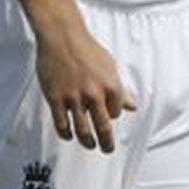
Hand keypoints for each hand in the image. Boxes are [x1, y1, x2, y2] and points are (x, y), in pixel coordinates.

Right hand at [18, 0, 135, 153]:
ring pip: (82, 128)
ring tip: (90, 146)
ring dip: (87, 141)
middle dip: (106, 142)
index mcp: (110, 87)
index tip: (108, 116)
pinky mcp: (56, 98)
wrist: (62, 38)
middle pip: (102, 127)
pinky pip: (61, 122)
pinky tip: (67, 136)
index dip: (112, 115)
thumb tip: (132, 107)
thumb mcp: (110, 68)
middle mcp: (94, 95)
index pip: (115, 113)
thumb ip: (120, 90)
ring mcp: (74, 98)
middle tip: (107, 150)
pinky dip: (65, 132)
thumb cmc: (88, 50)